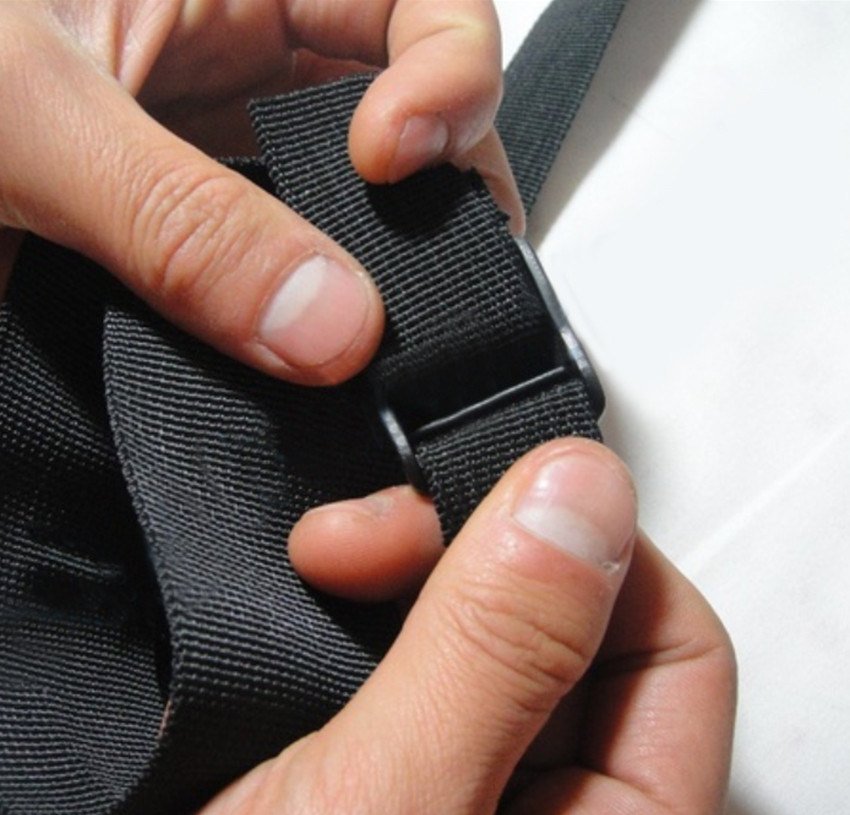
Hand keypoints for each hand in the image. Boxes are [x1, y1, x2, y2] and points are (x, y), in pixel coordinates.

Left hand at [0, 0, 520, 383]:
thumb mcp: (19, 107)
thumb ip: (179, 219)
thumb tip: (329, 325)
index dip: (448, 69)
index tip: (393, 155)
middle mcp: (240, 58)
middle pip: (413, 114)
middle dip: (444, 194)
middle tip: (429, 274)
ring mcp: (222, 156)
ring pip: (355, 213)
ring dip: (378, 275)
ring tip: (376, 332)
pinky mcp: (189, 235)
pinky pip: (283, 279)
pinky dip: (304, 324)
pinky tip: (302, 358)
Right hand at [155, 438, 734, 814]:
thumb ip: (496, 652)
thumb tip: (582, 493)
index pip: (674, 648)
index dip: (600, 555)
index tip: (503, 501)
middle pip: (576, 622)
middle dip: (478, 546)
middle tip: (381, 533)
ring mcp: (458, 786)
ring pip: (482, 619)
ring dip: (408, 563)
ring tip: (325, 556)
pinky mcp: (381, 762)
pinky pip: (401, 641)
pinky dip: (355, 595)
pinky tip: (308, 591)